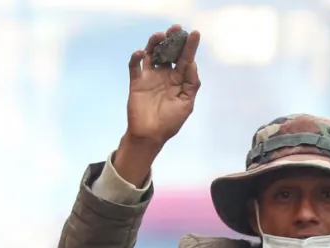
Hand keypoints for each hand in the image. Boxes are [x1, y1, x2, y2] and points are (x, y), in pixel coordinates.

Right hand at [126, 25, 201, 147]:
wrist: (150, 135)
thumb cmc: (170, 122)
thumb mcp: (186, 104)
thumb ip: (191, 84)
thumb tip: (191, 63)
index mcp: (179, 80)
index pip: (185, 60)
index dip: (189, 47)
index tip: (195, 34)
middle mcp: (165, 75)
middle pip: (169, 52)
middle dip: (173, 39)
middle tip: (176, 28)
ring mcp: (150, 77)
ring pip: (152, 54)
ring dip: (155, 43)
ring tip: (160, 36)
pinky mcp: (137, 82)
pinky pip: (135, 65)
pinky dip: (137, 57)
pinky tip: (142, 53)